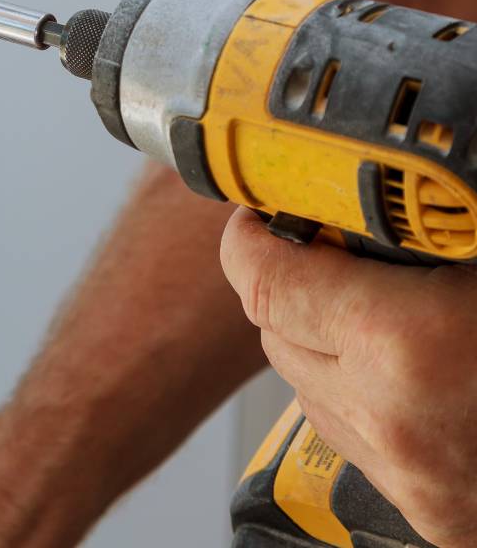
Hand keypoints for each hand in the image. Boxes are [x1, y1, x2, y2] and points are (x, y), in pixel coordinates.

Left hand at [221, 207, 476, 547]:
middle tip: (318, 242)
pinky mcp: (429, 516)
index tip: (254, 212)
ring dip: (314, 337)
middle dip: (284, 282)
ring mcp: (410, 480)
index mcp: (405, 347)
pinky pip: (349, 434)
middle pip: (274, 333)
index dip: (247, 238)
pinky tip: (402, 362)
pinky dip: (352, 390)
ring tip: (365, 300)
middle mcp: (392, 420)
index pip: (264, 283)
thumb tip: (375, 166)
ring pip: (303, 386)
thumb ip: (431, 215)